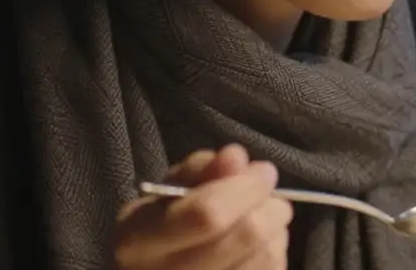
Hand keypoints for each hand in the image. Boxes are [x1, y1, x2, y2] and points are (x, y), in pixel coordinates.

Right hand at [114, 144, 292, 268]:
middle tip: (274, 198)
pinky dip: (275, 254)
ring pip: (266, 258)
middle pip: (246, 236)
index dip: (245, 187)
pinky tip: (262, 249)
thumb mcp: (169, 192)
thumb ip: (201, 169)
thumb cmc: (164, 226)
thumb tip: (236, 158)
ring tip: (266, 222)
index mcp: (139, 242)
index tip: (263, 171)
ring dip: (277, 232)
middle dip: (271, 207)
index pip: (206, 214)